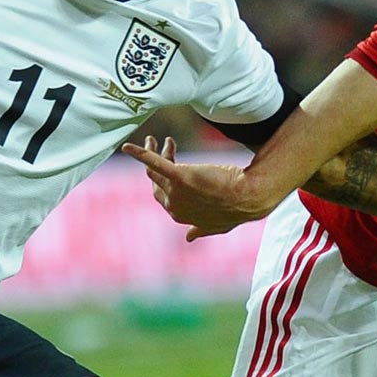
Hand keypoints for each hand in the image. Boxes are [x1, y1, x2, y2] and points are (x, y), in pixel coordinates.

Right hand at [121, 136, 269, 240]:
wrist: (247, 197)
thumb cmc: (236, 210)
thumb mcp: (217, 225)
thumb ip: (201, 230)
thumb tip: (189, 238)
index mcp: (179, 214)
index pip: (161, 195)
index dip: (163, 180)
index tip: (172, 163)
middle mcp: (173, 204)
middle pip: (155, 181)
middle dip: (156, 163)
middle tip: (164, 144)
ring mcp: (175, 190)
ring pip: (154, 169)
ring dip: (151, 152)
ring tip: (153, 139)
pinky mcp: (179, 175)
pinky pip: (154, 163)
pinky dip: (140, 154)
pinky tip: (128, 147)